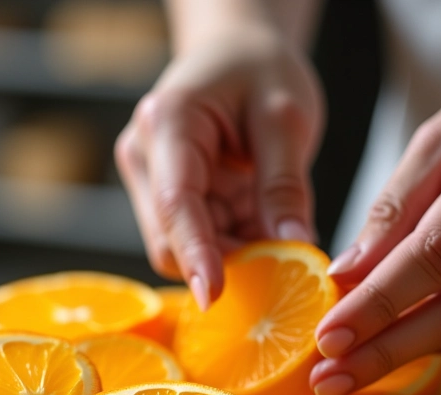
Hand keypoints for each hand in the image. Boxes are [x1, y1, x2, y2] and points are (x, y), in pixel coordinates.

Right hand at [115, 24, 322, 307]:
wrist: (234, 53)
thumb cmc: (258, 68)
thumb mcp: (286, 117)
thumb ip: (286, 184)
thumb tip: (294, 247)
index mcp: (169, 124)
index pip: (176, 204)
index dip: (195, 255)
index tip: (215, 296)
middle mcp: (146, 157)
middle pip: (171, 240)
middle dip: (225, 262)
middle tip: (283, 269)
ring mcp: (152, 182)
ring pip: (183, 249)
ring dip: (233, 254)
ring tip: (277, 236)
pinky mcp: (165, 199)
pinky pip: (198, 240)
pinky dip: (233, 244)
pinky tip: (260, 227)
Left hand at [312, 54, 440, 394]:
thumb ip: (395, 208)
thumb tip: (345, 274)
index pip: (432, 258)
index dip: (377, 305)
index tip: (326, 340)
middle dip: (387, 352)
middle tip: (330, 383)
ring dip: (408, 355)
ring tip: (349, 377)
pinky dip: (434, 337)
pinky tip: (391, 351)